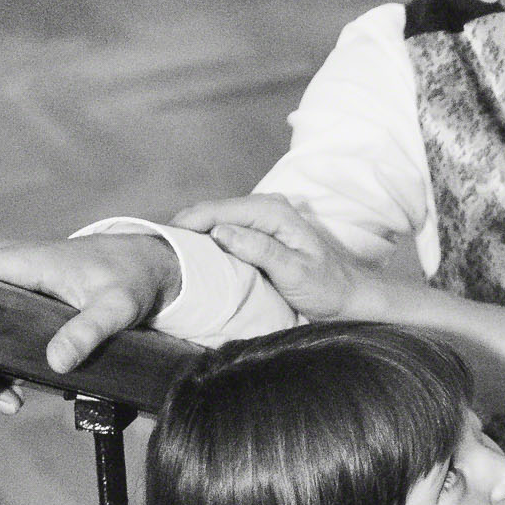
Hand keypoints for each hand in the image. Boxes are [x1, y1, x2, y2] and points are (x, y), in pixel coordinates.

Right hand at [0, 231, 180, 387]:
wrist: (143, 264)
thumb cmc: (129, 276)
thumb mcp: (115, 307)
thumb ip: (86, 332)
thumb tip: (57, 363)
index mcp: (16, 264)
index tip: (2, 364)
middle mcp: (5, 270)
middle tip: (6, 395)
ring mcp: (9, 285)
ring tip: (11, 399)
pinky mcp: (17, 300)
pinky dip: (3, 359)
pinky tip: (14, 387)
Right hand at [173, 195, 387, 321]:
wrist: (349, 297)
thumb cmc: (327, 289)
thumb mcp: (295, 274)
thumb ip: (261, 251)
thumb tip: (221, 232)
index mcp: (272, 211)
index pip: (216, 210)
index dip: (185, 226)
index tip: (159, 246)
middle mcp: (265, 206)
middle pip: (210, 212)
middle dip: (182, 230)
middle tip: (154, 255)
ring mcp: (261, 217)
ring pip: (213, 220)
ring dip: (191, 236)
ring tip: (167, 257)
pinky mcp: (258, 231)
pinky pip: (223, 230)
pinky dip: (205, 241)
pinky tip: (191, 258)